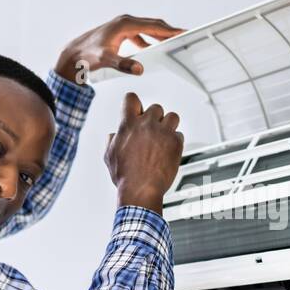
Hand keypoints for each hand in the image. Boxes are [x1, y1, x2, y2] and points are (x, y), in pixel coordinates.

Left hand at [56, 15, 183, 83]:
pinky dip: (149, 38)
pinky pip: (139, 33)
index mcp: (125, 25)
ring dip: (159, 34)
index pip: (153, 26)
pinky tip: (151, 47)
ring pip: (147, 28)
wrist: (73, 54)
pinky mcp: (119, 32)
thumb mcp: (106, 60)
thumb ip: (123, 64)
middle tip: (183, 36)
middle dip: (168, 30)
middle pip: (153, 24)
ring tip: (171, 41)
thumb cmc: (87, 55)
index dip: (169, 30)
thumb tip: (139, 69)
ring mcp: (122, 26)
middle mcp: (124, 22)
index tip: (182, 33)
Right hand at [105, 93, 182, 213]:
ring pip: (172, 116)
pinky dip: (175, 141)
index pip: (131, 99)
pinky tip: (169, 150)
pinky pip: (179, 135)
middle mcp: (147, 125)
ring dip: (168, 125)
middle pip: (156, 108)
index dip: (133, 103)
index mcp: (128, 125)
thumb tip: (114, 135)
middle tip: (152, 131)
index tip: (136, 109)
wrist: (141, 190)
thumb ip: (112, 140)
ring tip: (164, 137)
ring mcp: (163, 133)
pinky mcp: (176, 143)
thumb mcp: (110, 156)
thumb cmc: (125, 176)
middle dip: (154, 118)